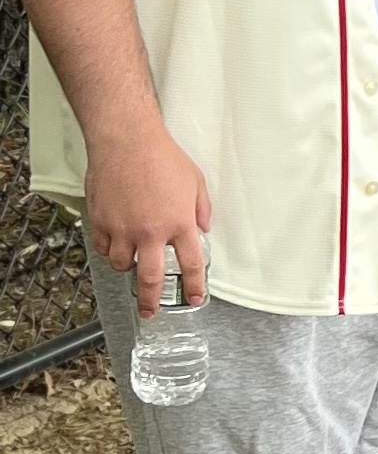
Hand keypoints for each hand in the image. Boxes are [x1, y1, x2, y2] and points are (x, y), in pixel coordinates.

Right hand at [84, 116, 211, 319]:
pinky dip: (108, 248)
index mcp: (179, 224)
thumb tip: (202, 230)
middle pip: (149, 280)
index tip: (195, 298)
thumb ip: (200, 210)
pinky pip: (101, 246)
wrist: (126, 141)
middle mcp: (150, 233)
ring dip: (126, 267)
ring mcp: (122, 229)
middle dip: (150, 301)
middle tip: (150, 312)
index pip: (191, 266)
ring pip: (120, 265)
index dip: (195, 286)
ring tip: (131, 261)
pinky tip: (114, 242)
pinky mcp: (100, 221)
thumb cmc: (163, 157)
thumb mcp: (196, 182)